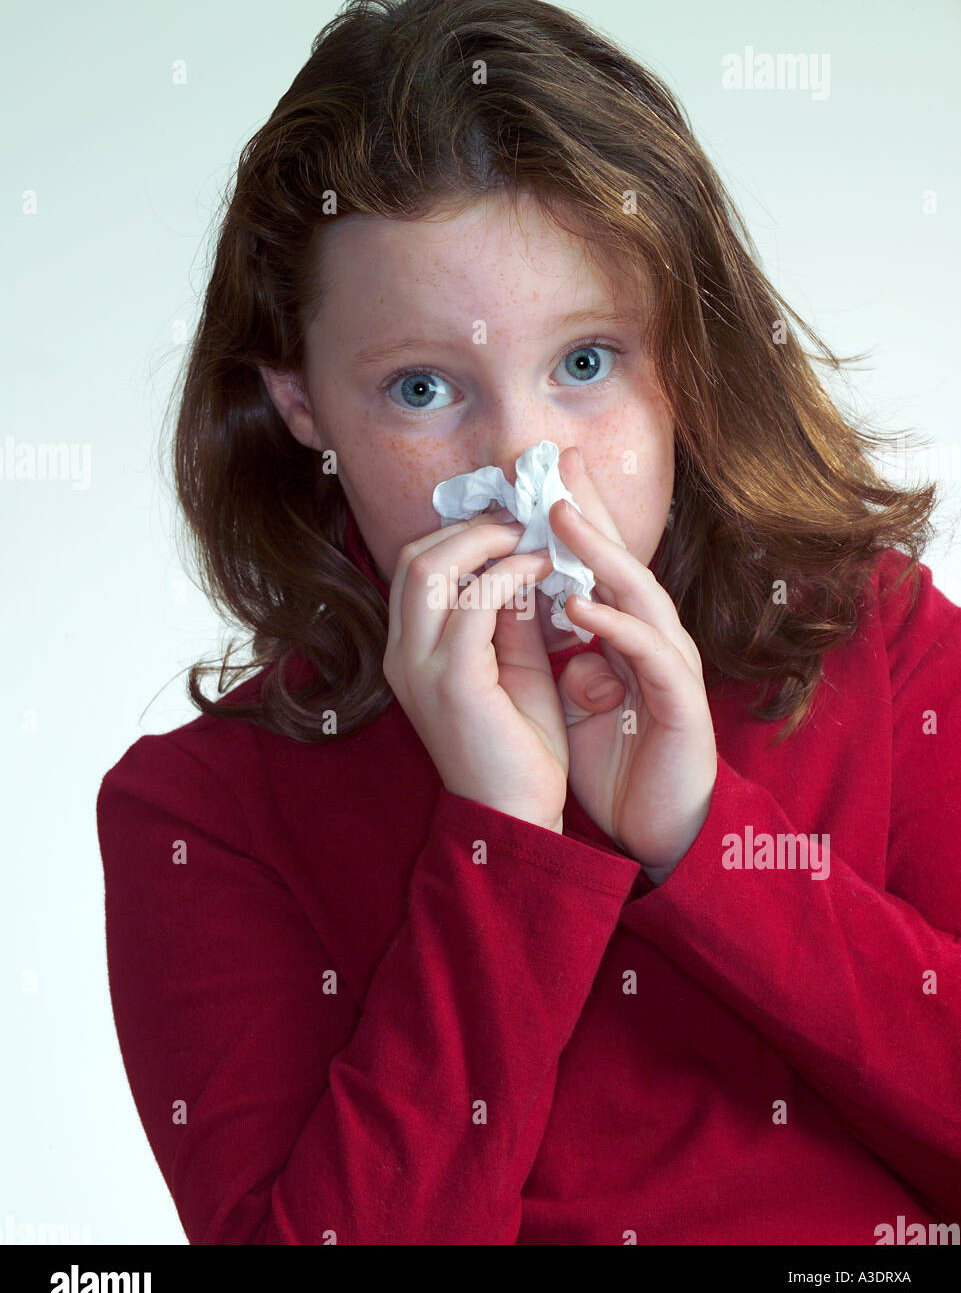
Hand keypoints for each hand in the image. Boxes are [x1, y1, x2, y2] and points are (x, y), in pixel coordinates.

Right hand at [382, 508, 568, 832]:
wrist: (517, 816)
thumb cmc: (518, 748)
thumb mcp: (512, 665)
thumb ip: (510, 615)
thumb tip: (524, 560)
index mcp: (409, 650)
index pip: (416, 567)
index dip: (462, 532)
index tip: (514, 519)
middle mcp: (402, 654)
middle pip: (415, 556)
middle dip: (473, 525)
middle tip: (526, 519)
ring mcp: (420, 667)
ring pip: (433, 568)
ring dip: (491, 540)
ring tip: (535, 538)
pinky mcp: (452, 681)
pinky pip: (474, 602)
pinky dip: (511, 573)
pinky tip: (545, 571)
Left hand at [550, 449, 716, 882]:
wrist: (657, 831)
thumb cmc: (618, 765)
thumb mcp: (573, 698)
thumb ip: (557, 652)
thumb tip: (535, 612)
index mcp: (624, 638)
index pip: (596, 567)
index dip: (572, 520)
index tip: (536, 476)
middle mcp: (651, 640)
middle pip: (622, 560)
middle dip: (591, 509)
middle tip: (558, 461)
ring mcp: (670, 667)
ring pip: (640, 594)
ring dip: (599, 552)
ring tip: (561, 515)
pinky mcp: (681, 703)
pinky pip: (648, 654)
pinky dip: (615, 626)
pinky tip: (581, 605)